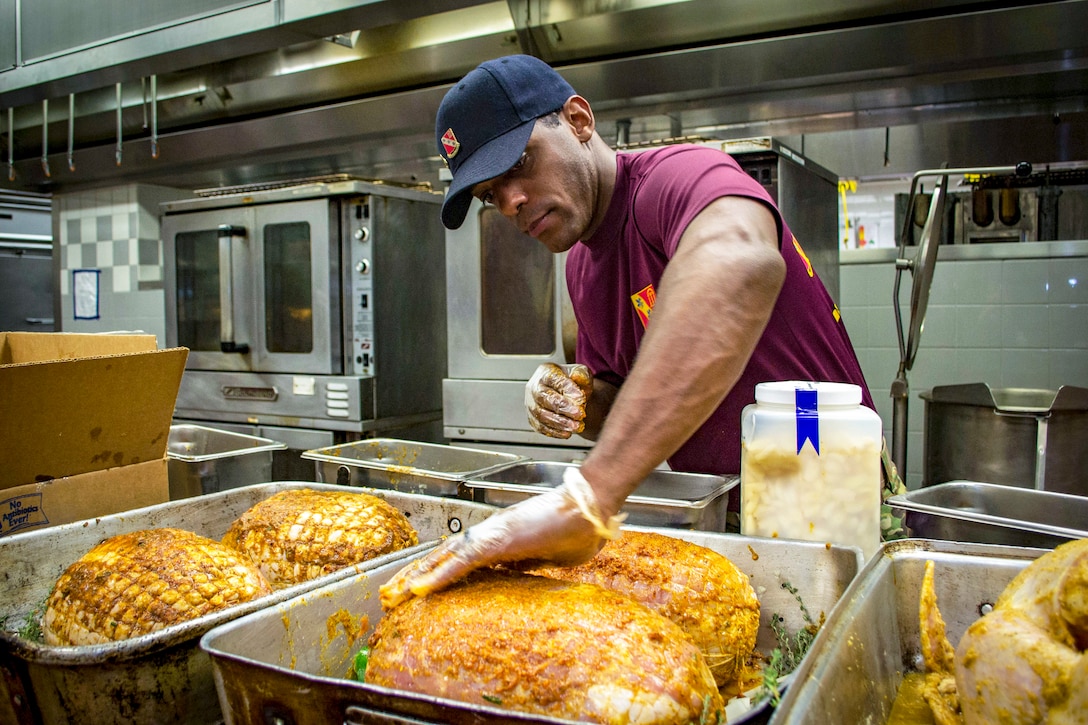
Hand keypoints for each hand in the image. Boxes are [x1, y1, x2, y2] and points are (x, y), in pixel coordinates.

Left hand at [379, 467, 622, 609]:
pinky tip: (420, 589)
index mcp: (502, 541)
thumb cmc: (578, 528)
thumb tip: (520, 574)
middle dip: (418, 574)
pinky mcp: (496, 541)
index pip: (462, 560)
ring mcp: (491, 536)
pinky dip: (439, 576)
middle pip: (445, 556)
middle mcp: (490, 535)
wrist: (590, 507)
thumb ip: (529, 564)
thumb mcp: (548, 557)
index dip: (440, 573)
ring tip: (396, 592)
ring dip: (419, 576)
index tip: (423, 589)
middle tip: (394, 591)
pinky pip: (460, 562)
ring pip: (445, 558)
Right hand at [525, 363, 593, 438]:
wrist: (564, 394)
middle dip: (563, 408)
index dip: (567, 388)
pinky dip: (554, 432)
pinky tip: (567, 433)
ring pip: (541, 415)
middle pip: (544, 398)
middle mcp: (534, 387)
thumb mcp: (580, 373)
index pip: (553, 379)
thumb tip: (578, 383)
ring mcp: (531, 404)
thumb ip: (581, 375)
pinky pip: (540, 427)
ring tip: (576, 426)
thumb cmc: (571, 382)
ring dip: (560, 423)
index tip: (581, 398)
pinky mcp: (532, 419)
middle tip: (579, 414)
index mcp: (545, 372)